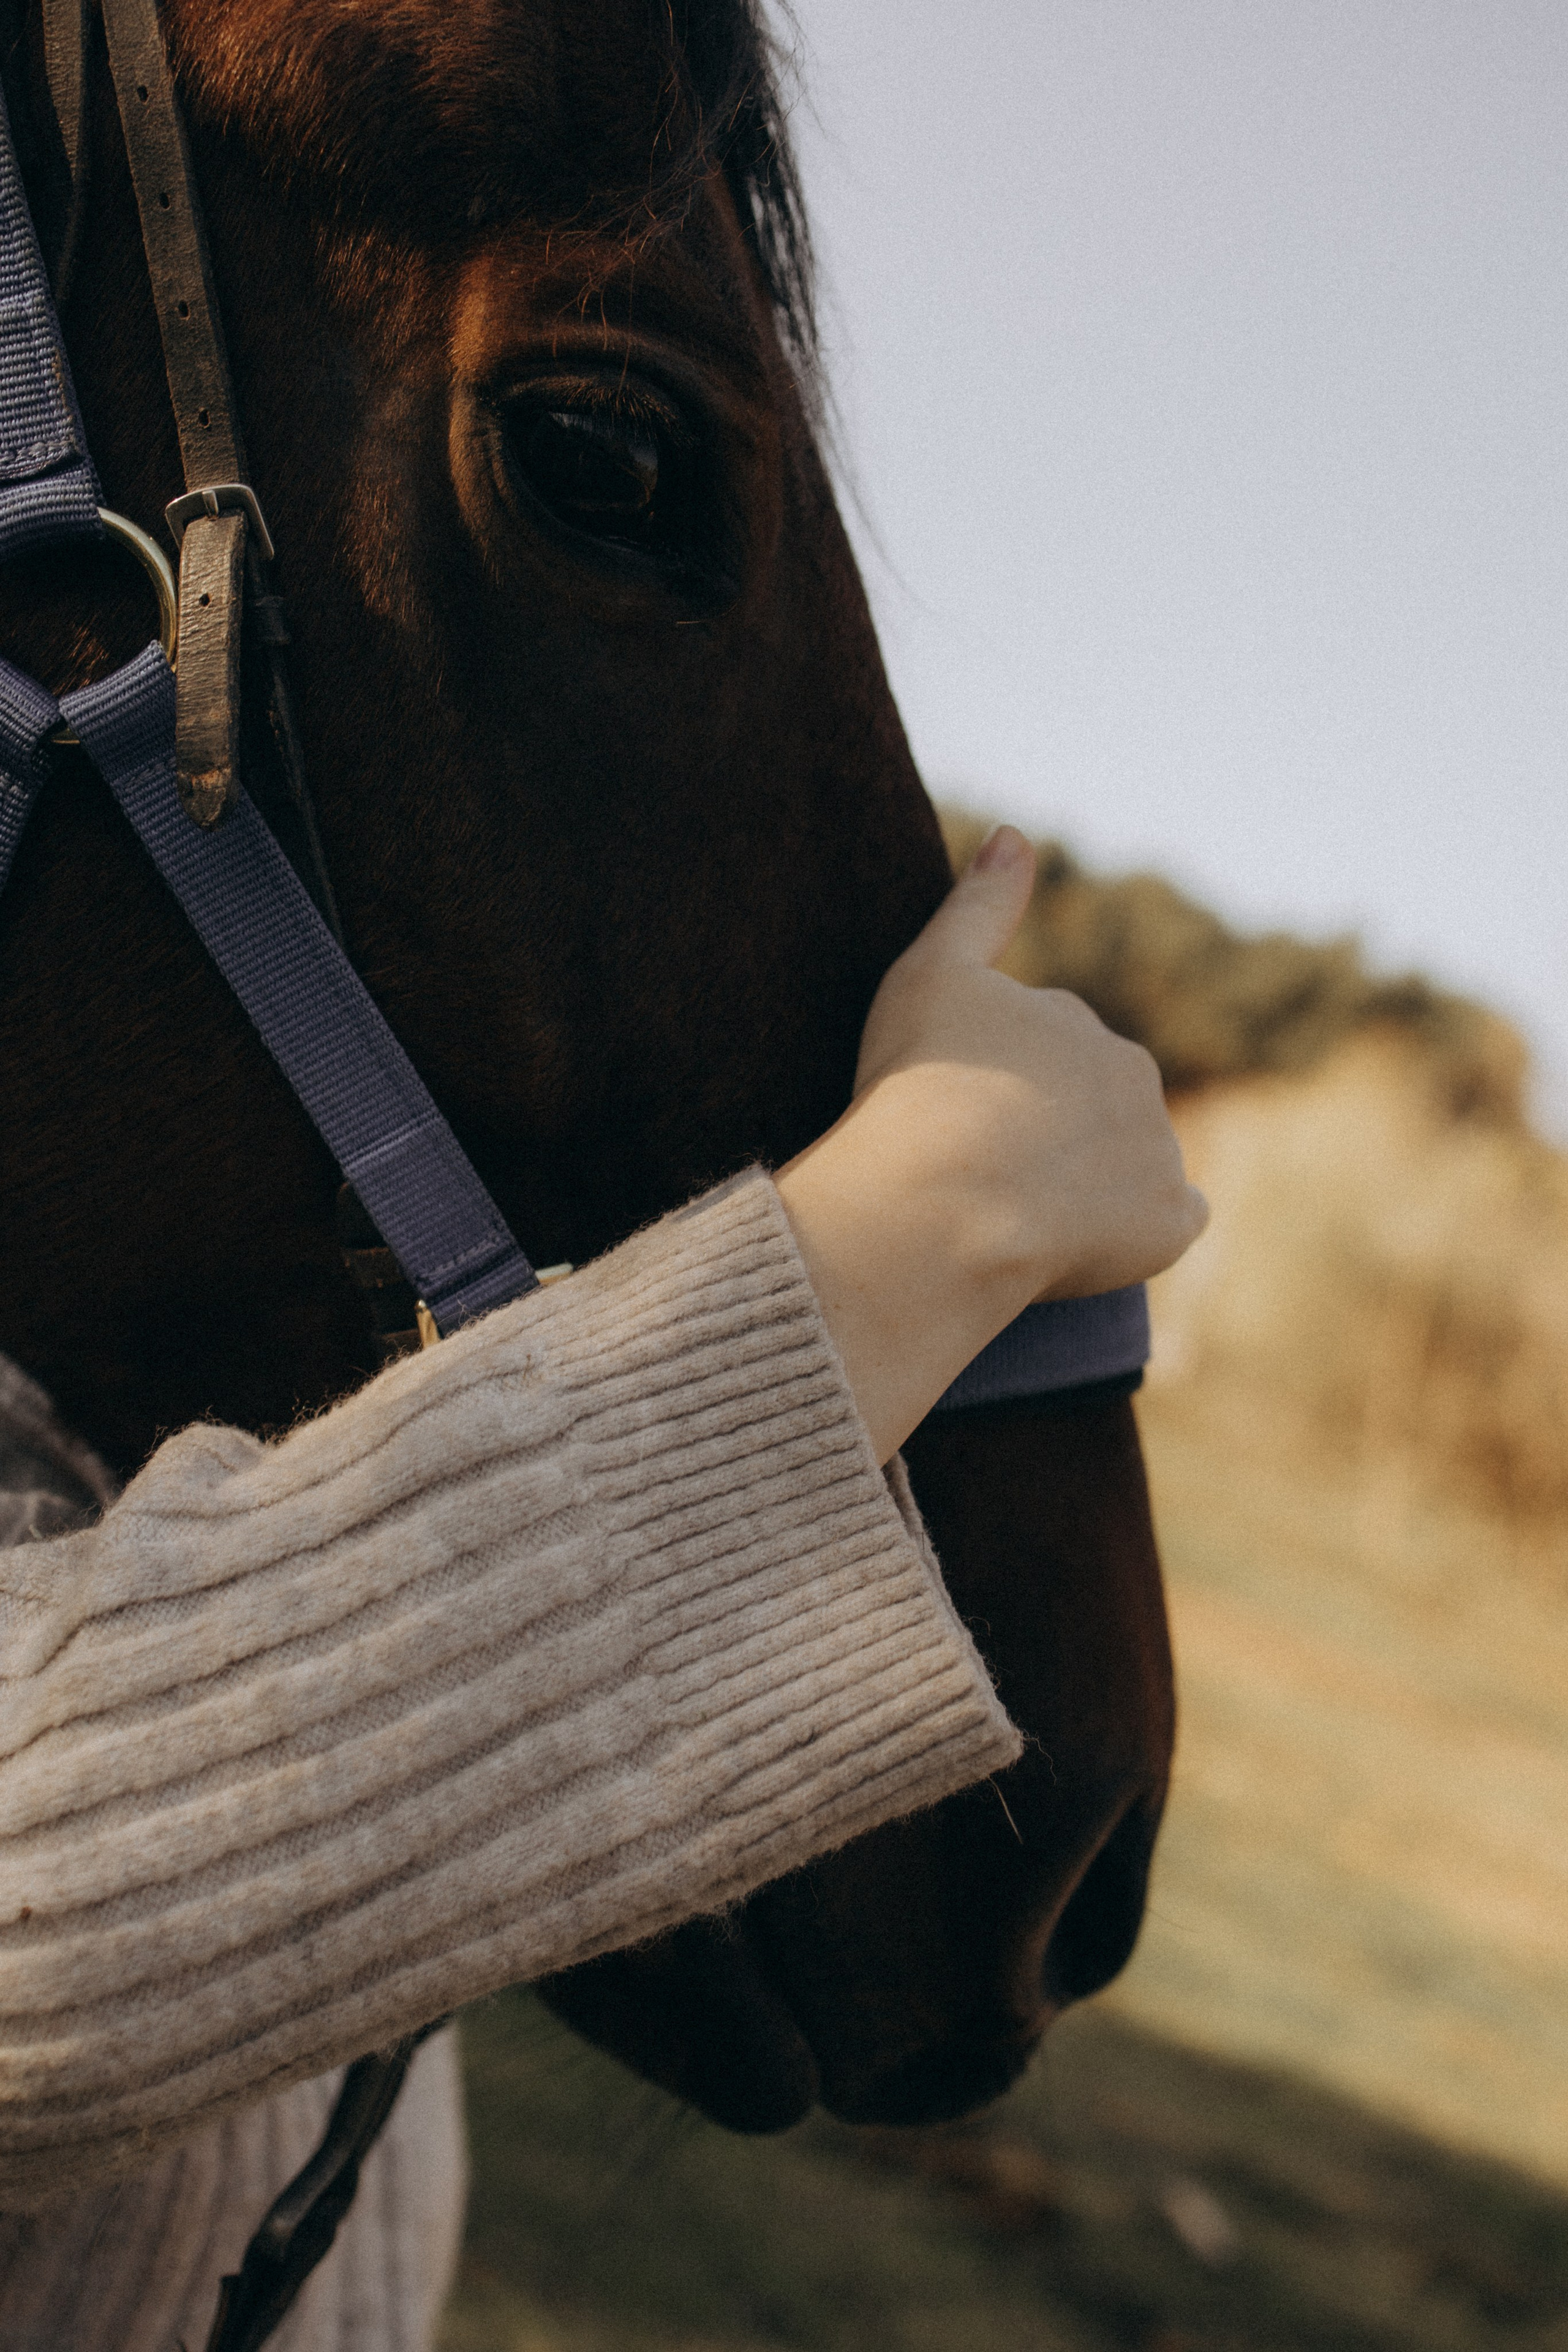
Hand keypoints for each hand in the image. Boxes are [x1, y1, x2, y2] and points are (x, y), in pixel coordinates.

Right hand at [776, 826, 1206, 1460]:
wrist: (943, 1201)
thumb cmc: (921, 1085)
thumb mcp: (932, 974)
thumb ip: (977, 905)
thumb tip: (1014, 832)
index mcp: (1075, 1019)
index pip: (1047, 1047)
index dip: (997, 1082)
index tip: (955, 1113)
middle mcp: (1131, 1073)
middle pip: (1095, 1103)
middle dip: (1052, 1129)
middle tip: (981, 1170)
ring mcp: (1155, 1150)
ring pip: (1132, 1159)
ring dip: (1093, 1179)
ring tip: (1020, 1214)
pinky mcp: (1167, 1223)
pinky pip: (1168, 1224)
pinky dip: (1138, 1232)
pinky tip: (1087, 1246)